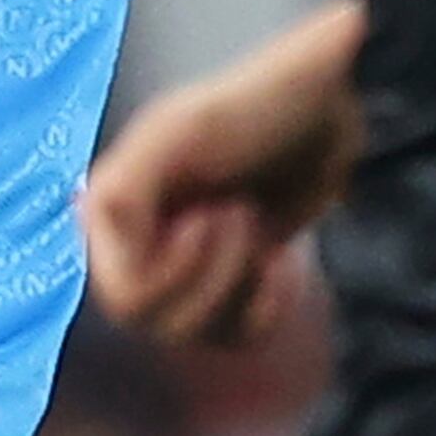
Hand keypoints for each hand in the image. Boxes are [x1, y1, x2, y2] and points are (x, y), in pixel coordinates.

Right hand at [80, 12, 361, 345]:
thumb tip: (105, 187)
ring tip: (262, 237)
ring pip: (185, 333)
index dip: (166, 272)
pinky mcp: (223, 282)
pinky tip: (279, 268)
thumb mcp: (201, 121)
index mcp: (123, 196)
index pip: (117, 285)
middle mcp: (141, 233)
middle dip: (210, 279)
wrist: (330, 110)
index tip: (208, 215)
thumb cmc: (272, 98)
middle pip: (146, 318)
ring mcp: (180, 261)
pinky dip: (258, 312)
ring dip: (235, 292)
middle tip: (242, 218)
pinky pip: (225, 337)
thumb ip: (148, 153)